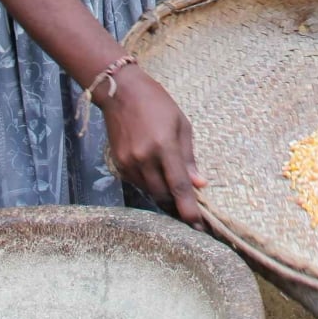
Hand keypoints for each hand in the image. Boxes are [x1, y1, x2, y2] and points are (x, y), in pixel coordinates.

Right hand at [98, 66, 207, 226]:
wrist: (121, 92)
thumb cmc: (157, 103)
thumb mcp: (181, 124)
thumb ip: (189, 157)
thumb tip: (199, 184)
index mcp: (164, 146)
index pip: (178, 186)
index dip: (189, 209)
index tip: (198, 226)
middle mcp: (144, 158)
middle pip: (163, 195)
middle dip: (177, 206)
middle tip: (190, 212)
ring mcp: (128, 163)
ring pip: (150, 192)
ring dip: (164, 196)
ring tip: (176, 194)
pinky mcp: (118, 164)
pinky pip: (138, 183)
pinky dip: (150, 185)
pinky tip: (157, 177)